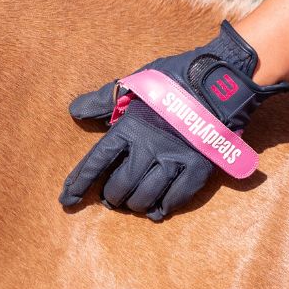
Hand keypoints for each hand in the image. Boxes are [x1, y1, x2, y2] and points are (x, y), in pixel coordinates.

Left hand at [59, 21, 288, 219]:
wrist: (221, 81)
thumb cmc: (175, 79)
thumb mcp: (137, 83)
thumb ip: (104, 99)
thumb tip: (74, 110)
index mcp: (130, 126)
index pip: (96, 163)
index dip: (78, 184)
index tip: (66, 201)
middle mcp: (149, 147)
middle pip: (119, 187)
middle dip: (111, 196)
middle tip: (112, 196)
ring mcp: (174, 161)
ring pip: (143, 198)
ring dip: (134, 204)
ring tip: (132, 202)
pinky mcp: (198, 170)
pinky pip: (174, 201)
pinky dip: (162, 208)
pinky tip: (156, 209)